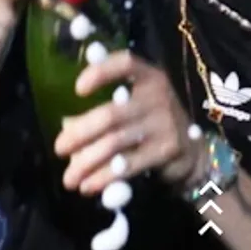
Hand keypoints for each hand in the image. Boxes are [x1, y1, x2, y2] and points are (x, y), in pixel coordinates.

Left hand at [54, 49, 206, 195]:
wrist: (191, 150)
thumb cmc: (153, 121)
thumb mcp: (136, 105)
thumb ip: (105, 108)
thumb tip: (67, 125)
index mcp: (149, 76)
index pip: (125, 63)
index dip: (100, 73)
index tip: (77, 89)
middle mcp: (158, 95)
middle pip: (111, 114)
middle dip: (80, 133)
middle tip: (59, 148)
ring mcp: (165, 122)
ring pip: (115, 143)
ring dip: (87, 162)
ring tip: (69, 178)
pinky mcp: (167, 149)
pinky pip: (128, 164)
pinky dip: (104, 177)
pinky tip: (88, 186)